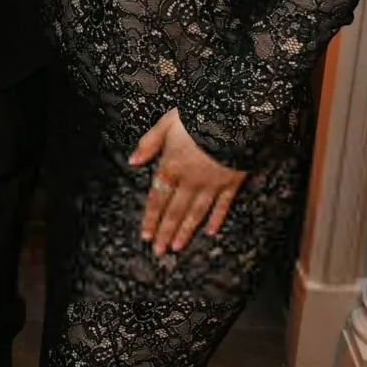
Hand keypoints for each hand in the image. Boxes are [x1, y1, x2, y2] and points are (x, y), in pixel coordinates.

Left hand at [130, 109, 245, 257]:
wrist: (234, 115)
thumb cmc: (198, 115)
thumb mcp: (167, 123)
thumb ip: (149, 143)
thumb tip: (132, 161)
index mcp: (172, 165)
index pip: (157, 198)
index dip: (150, 218)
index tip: (145, 235)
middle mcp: (189, 179)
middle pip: (174, 211)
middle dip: (165, 232)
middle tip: (159, 251)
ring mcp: (211, 183)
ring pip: (195, 213)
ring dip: (185, 231)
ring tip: (177, 247)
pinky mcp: (231, 182)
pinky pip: (222, 205)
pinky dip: (216, 219)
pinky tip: (210, 232)